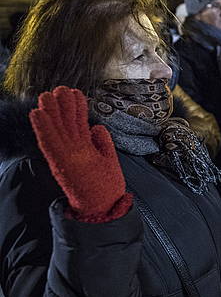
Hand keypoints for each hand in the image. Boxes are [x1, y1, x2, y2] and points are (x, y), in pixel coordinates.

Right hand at [29, 86, 131, 222]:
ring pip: (57, 129)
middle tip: (60, 88)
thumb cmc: (106, 187)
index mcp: (84, 150)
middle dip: (63, 106)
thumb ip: (102, 142)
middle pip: (66, 124)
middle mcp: (73, 151)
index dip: (77, 108)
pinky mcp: (62, 163)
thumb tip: (96, 126)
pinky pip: (49, 142)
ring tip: (48, 94)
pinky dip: (43, 128)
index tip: (76, 92)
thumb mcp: (108, 159)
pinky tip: (37, 113)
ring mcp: (67, 156)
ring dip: (51, 112)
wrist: (104, 209)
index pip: (78, 124)